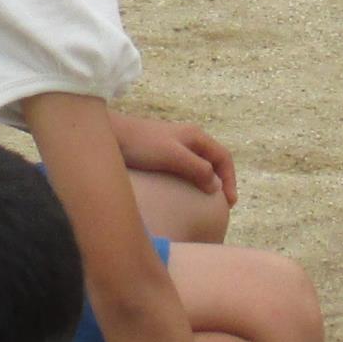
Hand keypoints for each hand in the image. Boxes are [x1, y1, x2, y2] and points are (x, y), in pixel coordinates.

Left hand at [116, 114, 237, 206]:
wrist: (112, 135)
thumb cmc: (142, 144)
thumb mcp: (173, 156)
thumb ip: (196, 168)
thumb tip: (215, 186)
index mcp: (196, 136)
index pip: (223, 157)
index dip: (230, 179)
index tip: (228, 203)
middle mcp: (189, 139)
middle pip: (214, 161)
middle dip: (221, 182)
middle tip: (221, 206)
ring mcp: (176, 147)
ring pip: (200, 166)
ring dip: (207, 183)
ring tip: (206, 203)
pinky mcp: (163, 156)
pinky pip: (186, 170)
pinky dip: (192, 182)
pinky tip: (185, 195)